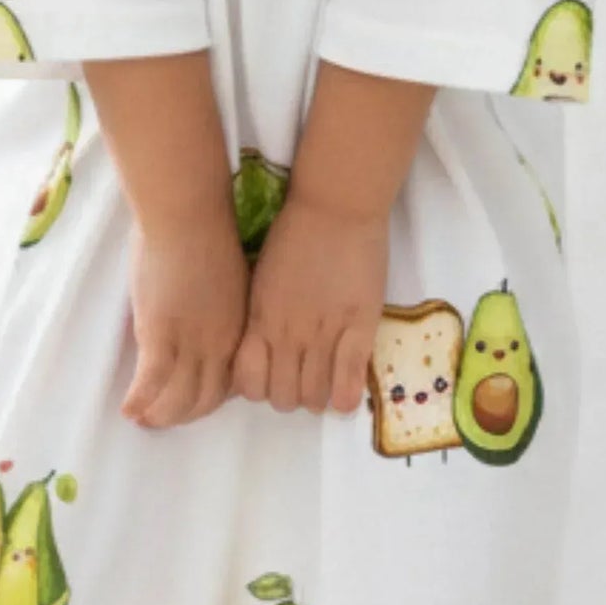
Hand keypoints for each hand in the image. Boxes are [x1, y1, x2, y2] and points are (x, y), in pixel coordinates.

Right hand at [119, 204, 249, 428]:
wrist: (189, 215)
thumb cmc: (208, 232)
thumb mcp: (228, 277)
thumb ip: (220, 302)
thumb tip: (206, 309)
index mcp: (237, 328)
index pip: (230, 380)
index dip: (210, 397)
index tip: (192, 400)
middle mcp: (218, 344)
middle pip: (206, 398)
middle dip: (184, 414)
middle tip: (162, 418)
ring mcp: (189, 342)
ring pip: (178, 398)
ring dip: (160, 415)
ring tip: (142, 419)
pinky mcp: (160, 335)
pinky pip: (150, 382)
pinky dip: (139, 401)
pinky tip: (126, 409)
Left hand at [230, 192, 386, 414]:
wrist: (335, 205)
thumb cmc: (295, 233)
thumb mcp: (263, 278)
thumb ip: (260, 315)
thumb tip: (260, 345)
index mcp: (259, 319)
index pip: (247, 382)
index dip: (258, 391)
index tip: (271, 380)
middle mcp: (286, 333)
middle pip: (281, 397)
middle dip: (290, 398)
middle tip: (302, 384)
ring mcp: (323, 333)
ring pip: (313, 396)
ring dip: (318, 399)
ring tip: (327, 387)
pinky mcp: (358, 328)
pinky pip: (348, 381)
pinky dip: (345, 397)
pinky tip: (346, 396)